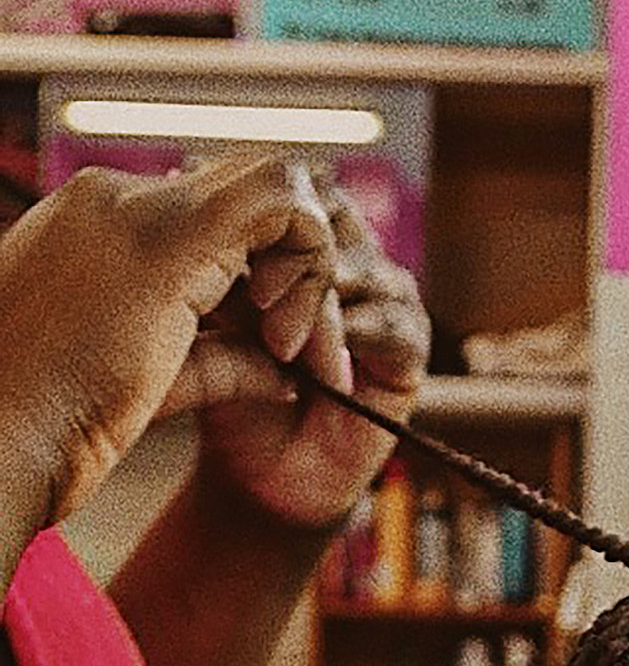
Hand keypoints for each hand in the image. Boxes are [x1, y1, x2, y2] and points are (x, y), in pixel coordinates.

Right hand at [0, 153, 340, 540]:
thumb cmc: (49, 433)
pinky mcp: (165, 235)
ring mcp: (133, 208)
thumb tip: (282, 371)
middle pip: (248, 203)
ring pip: (275, 195)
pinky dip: (312, 269)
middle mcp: (109, 201)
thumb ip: (220, 361)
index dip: (266, 279)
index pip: (213, 223)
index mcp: (89, 229)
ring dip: (312, 278)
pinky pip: (282, 206)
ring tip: (309, 361)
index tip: (283, 350)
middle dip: (304, 275)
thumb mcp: (148, 385)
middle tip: (316, 359)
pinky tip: (294, 345)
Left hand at [198, 178, 428, 533]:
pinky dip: (353, 332)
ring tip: (276, 333)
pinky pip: (393, 322)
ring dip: (316, 293)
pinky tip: (312, 356)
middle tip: (248, 284)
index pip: (287, 184)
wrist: (258, 481)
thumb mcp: (203, 320)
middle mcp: (346, 258)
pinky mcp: (408, 351)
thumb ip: (209, 264)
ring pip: (358, 262)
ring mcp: (382, 300)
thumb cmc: (222, 398)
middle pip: (329, 207)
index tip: (230, 242)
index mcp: (298, 240)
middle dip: (286, 239)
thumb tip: (183, 184)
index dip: (255, 202)